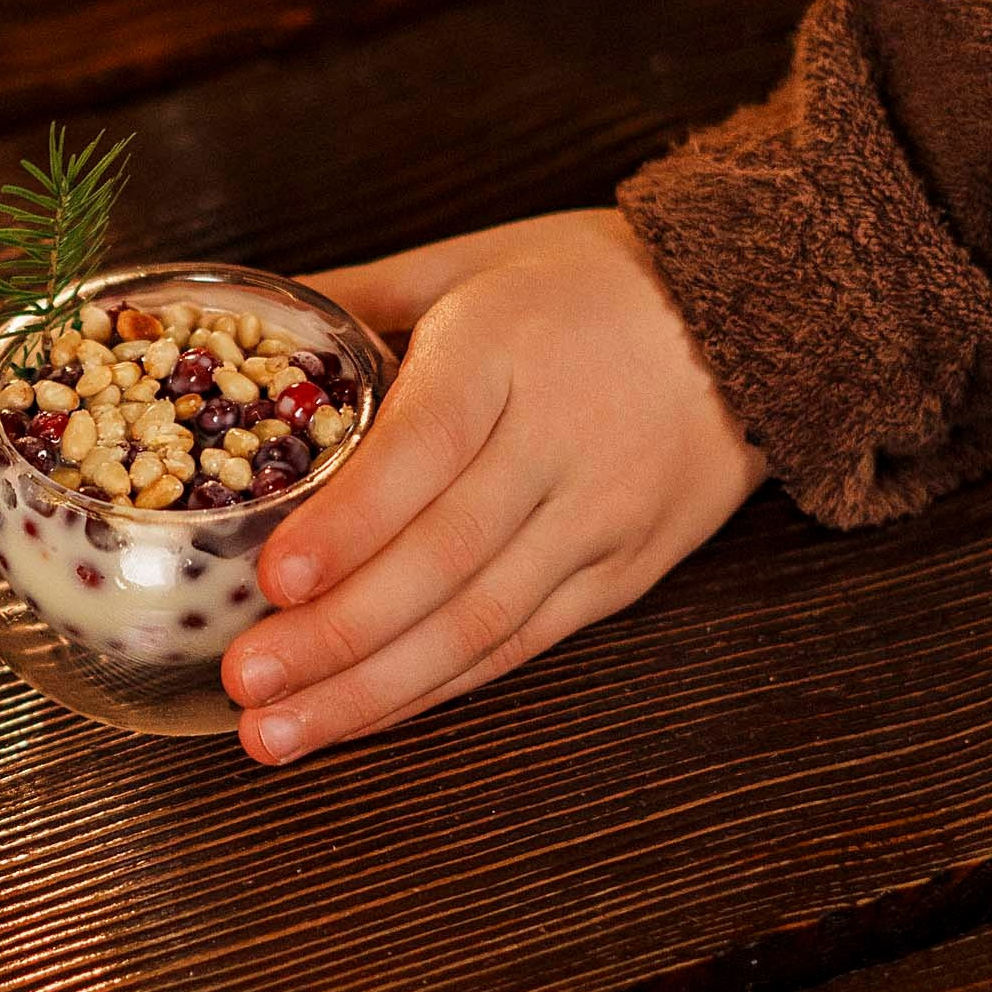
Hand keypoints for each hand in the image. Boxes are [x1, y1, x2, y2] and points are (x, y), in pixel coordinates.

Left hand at [224, 211, 764, 763]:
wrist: (757, 310)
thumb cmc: (591, 278)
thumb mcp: (473, 258)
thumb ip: (356, 296)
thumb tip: (234, 323)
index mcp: (506, 352)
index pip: (427, 448)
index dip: (352, 523)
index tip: (275, 580)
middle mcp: (559, 444)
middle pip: (445, 558)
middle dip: (339, 635)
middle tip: (246, 683)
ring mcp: (600, 520)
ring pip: (481, 623)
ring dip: (374, 689)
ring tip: (281, 734)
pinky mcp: (626, 574)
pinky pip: (522, 645)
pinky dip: (438, 688)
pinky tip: (364, 717)